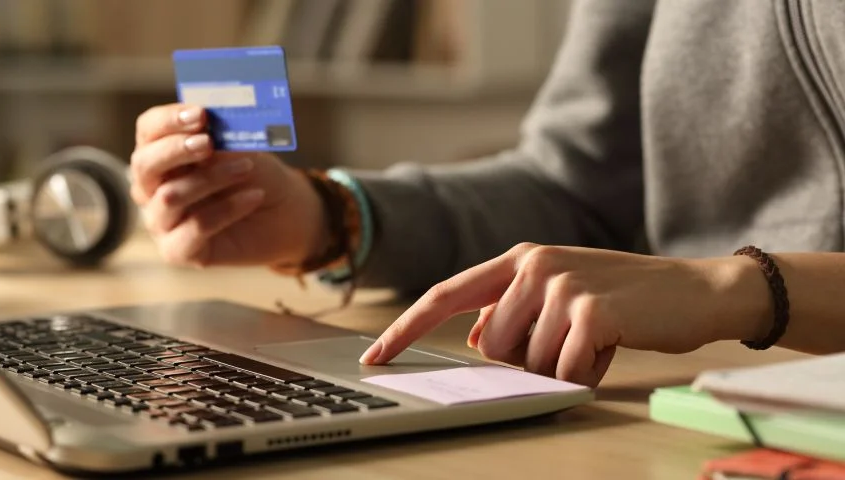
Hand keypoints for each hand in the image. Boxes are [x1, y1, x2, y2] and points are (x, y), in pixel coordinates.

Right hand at [130, 104, 328, 267]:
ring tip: (246, 167)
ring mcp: (162, 221)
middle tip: (209, 141)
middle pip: (144, 165)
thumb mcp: (241, 146)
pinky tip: (255, 196)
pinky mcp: (179, 251)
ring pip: (170, 197)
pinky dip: (228, 209)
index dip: (168, 120)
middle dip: (175, 150)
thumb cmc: (256, 175)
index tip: (200, 113)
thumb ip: (220, 134)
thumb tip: (207, 122)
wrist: (285, 212)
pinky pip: (195, 227)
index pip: (148, 130)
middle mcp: (152, 188)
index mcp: (161, 154)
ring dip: (211, 178)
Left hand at [359, 243, 770, 386]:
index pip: (446, 296)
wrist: (694, 291)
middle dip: (528, 360)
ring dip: (561, 367)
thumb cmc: (622, 299)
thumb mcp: (558, 294)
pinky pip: (566, 374)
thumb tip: (477, 339)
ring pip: (529, 365)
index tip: (376, 355)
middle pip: (492, 348)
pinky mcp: (590, 311)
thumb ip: (511, 310)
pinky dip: (588, 374)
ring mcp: (561, 286)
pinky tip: (611, 347)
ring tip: (596, 339)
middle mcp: (532, 265)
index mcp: (518, 258)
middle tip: (571, 340)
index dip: (407, 329)